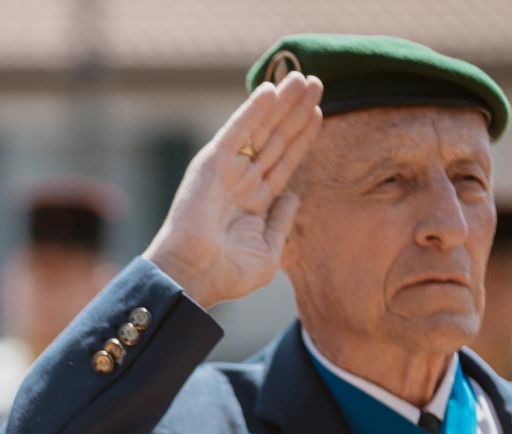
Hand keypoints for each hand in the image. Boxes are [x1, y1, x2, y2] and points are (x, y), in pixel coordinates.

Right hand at [143, 72, 322, 307]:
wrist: (193, 275)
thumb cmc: (226, 274)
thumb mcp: (268, 253)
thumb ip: (282, 222)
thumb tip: (293, 195)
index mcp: (254, 203)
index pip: (283, 161)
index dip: (301, 137)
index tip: (318, 112)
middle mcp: (241, 182)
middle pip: (276, 139)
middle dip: (296, 112)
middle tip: (316, 82)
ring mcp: (227, 171)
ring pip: (261, 130)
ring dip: (282, 103)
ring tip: (304, 78)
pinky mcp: (212, 163)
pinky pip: (238, 130)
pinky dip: (253, 110)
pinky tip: (272, 90)